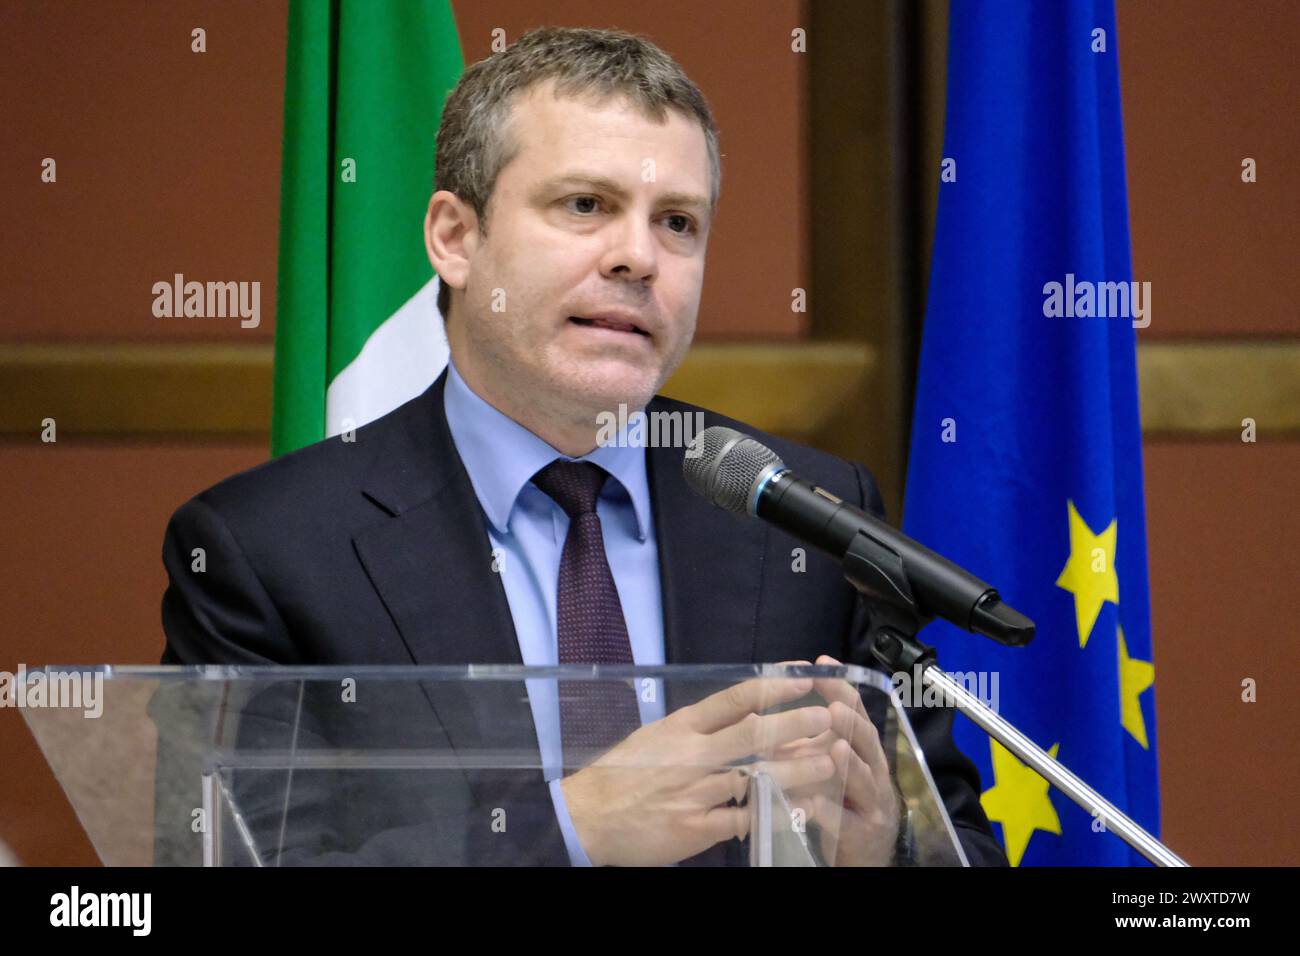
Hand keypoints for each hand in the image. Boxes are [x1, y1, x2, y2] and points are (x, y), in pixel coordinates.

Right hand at [560, 666, 836, 865]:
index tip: (802, 679)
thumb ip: (699, 727)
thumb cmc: (623, 774)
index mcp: (681, 726)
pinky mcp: (695, 828)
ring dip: (796, 770)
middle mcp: (692, 755)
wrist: (588, 817)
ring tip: (828, 763)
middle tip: (828, 717)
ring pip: (755, 777)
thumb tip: (746, 715)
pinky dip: (772, 813)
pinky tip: (798, 809)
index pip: (734, 699)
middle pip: (753, 735)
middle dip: (795, 725)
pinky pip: (743, 820)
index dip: (772, 688)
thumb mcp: (656, 736)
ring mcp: (695, 792)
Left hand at [770, 655, 902, 865]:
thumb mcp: (829, 764)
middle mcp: (873, 769)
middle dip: (850, 722)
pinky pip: (844, 821)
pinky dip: (828, 812)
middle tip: (833, 708)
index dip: (840, 687)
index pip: (853, 710)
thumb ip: (808, 739)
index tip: (822, 664)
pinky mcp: (861, 833)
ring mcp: (871, 801)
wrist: (865, 851)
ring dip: (850, 764)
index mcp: (862, 748)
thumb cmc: (843, 800)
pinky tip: (812, 804)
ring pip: (863, 779)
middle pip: (865, 739)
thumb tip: (764, 708)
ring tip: (836, 748)